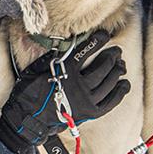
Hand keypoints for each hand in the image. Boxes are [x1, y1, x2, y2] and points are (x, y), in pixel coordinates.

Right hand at [0, 30, 129, 153]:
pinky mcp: (89, 113)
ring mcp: (85, 101)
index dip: (98, 41)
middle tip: (116, 52)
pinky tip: (124, 84)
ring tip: (121, 66)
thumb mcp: (37, 69)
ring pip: (109, 83)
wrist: (28, 119)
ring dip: (117, 72)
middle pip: (103, 68)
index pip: (86, 51)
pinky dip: (119, 92)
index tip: (105, 35)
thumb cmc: (30, 92)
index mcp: (65, 72)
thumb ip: (54, 58)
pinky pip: (110, 102)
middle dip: (112, 57)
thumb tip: (68, 47)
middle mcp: (78, 86)